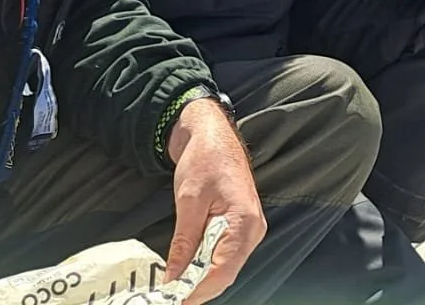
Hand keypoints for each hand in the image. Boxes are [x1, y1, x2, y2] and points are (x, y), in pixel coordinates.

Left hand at [165, 96, 265, 302]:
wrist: (213, 135)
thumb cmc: (205, 159)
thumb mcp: (188, 200)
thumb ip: (184, 242)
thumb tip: (174, 276)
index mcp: (244, 221)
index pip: (222, 270)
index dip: (197, 290)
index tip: (175, 299)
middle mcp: (253, 230)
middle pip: (226, 274)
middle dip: (198, 289)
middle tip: (170, 296)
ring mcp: (249, 230)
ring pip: (225, 268)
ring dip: (200, 280)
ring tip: (174, 287)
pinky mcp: (240, 229)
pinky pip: (224, 257)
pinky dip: (205, 267)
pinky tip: (186, 271)